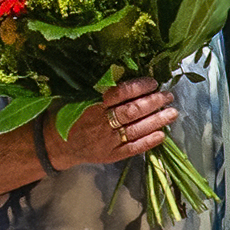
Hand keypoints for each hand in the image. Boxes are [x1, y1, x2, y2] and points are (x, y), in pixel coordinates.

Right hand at [47, 78, 176, 170]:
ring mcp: (107, 141)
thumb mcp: (79, 97)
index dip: (138, 87)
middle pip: (132, 111)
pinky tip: (162, 135)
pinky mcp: (110, 155)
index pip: (120, 93)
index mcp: (93, 104)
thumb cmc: (69, 115)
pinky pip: (133, 148)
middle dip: (153, 102)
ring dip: (157, 121)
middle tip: (168, 96)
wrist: (56, 144)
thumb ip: (101, 90)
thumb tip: (125, 74)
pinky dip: (148, 142)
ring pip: (136, 129)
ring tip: (172, 113)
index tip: (153, 82)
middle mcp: (101, 122)